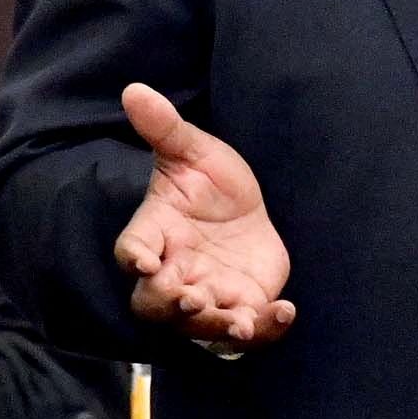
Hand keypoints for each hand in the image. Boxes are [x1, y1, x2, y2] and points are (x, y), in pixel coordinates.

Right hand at [114, 82, 295, 348]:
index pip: (132, 251)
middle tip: (191, 299)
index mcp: (155, 234)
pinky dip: (265, 328)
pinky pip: (248, 329)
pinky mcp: (242, 305)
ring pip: (200, 326)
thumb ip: (165, 127)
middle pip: (155, 303)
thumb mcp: (193, 151)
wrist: (248, 208)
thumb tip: (135, 89)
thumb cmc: (209, 182)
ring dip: (217, 327)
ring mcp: (207, 293)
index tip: (145, 262)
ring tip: (240, 321)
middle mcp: (174, 272)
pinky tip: (285, 311)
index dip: (135, 259)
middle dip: (170, 306)